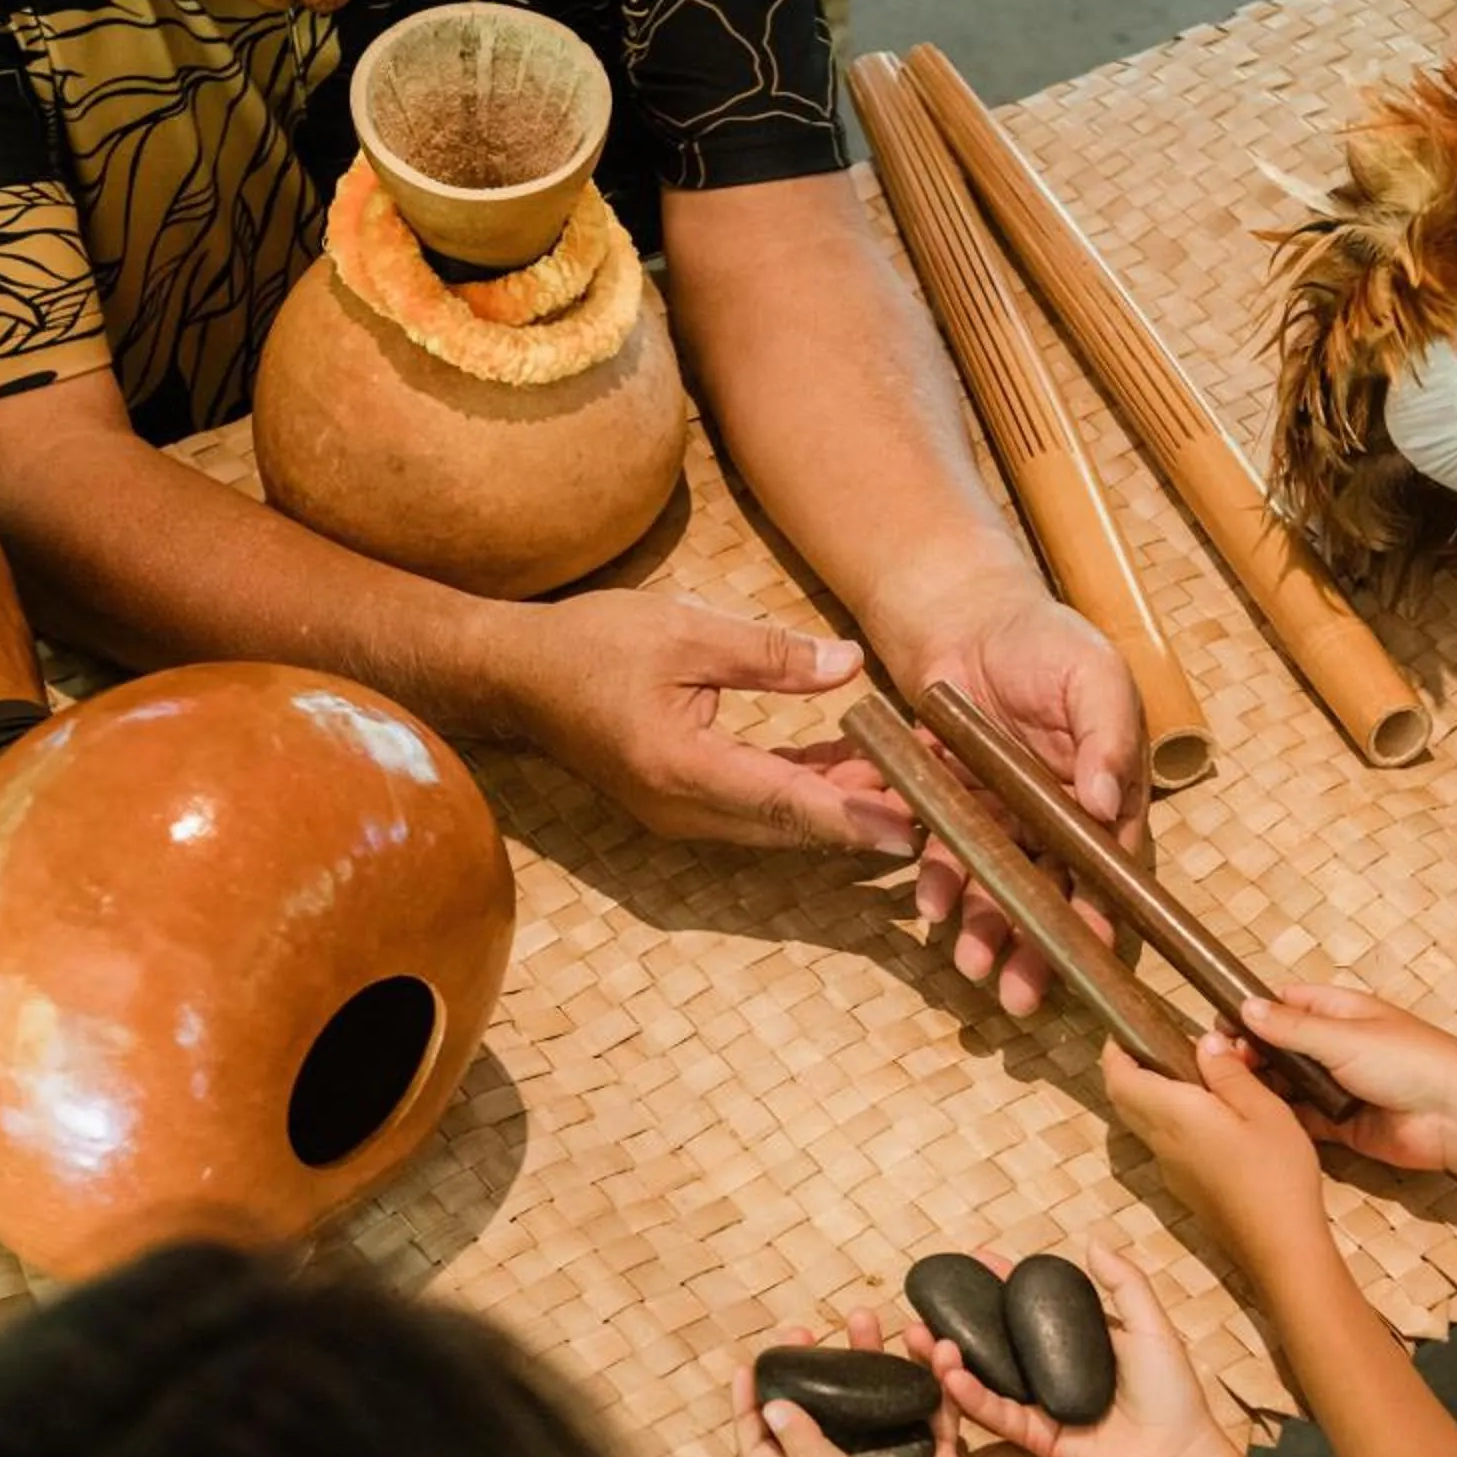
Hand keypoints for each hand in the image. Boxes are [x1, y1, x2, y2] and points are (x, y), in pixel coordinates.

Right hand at [511, 590, 921, 849]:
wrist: (517, 676)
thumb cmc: (591, 645)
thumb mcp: (685, 631)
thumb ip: (771, 655)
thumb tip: (850, 665)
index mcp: (684, 768)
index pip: (790, 802)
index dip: (859, 816)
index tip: (918, 824)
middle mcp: (686, 810)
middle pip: (795, 825)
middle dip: (867, 815)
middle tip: (938, 797)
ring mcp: (682, 815)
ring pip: (781, 822)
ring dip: (841, 805)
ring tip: (910, 780)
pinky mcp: (683, 804)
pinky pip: (758, 807)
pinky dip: (805, 792)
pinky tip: (852, 770)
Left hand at [735, 1312, 1007, 1456]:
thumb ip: (807, 1446)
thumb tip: (770, 1406)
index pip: (764, 1448)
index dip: (749, 1410)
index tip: (749, 1367)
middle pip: (823, 1411)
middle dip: (816, 1369)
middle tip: (811, 1329)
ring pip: (877, 1400)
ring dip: (874, 1360)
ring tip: (870, 1319)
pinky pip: (930, 1408)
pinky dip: (932, 1380)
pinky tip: (935, 1348)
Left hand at [884, 575, 1147, 1015]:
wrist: (966, 612)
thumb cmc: (1047, 642)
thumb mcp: (1093, 677)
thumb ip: (1107, 738)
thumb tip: (1111, 804)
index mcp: (1107, 797)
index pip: (1110, 869)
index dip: (1103, 916)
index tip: (1092, 956)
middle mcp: (1055, 820)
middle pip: (1051, 895)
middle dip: (1037, 948)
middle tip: (1022, 997)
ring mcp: (1002, 818)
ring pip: (997, 886)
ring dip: (985, 930)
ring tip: (969, 967)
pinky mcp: (950, 806)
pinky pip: (944, 852)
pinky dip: (937, 881)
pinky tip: (928, 909)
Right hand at [936, 1243, 1224, 1456]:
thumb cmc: (1173, 1393)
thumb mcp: (1152, 1327)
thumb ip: (1124, 1284)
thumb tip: (1090, 1241)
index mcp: (1075, 1344)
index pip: (1029, 1307)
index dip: (1001, 1283)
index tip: (972, 1258)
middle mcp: (1051, 1373)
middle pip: (996, 1342)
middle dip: (959, 1321)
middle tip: (925, 1302)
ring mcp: (1041, 1406)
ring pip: (986, 1378)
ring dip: (951, 1359)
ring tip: (920, 1336)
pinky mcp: (1036, 1439)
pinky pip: (998, 1415)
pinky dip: (972, 1397)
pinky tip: (950, 1376)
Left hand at [1101, 1035, 1334, 1288]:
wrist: (1280, 1247)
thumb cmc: (1276, 1175)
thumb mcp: (1264, 1110)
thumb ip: (1229, 1074)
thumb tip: (1204, 1043)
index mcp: (1173, 1115)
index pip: (1119, 1078)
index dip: (1114, 1050)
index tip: (1125, 1028)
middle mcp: (1162, 1142)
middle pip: (1125, 1099)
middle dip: (1128, 1067)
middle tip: (1155, 1042)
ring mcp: (1172, 1169)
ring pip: (1143, 1121)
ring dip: (1149, 1092)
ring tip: (1187, 1070)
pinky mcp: (1186, 1186)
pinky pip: (1164, 1141)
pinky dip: (1169, 1116)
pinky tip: (1207, 1111)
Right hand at [1236, 985, 1456, 1174]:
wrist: (1455, 1117)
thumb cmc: (1409, 1061)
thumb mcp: (1344, 1036)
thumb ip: (1292, 1027)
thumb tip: (1246, 1007)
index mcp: (1342, 1012)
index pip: (1287, 1003)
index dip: (1253, 1012)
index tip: (1220, 1026)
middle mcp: (1337, 1046)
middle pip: (1281, 1045)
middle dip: (1251, 1053)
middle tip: (1218, 1065)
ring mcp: (1339, 1086)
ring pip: (1288, 1084)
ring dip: (1262, 1086)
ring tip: (1228, 1092)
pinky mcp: (1341, 1124)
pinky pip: (1302, 1119)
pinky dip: (1281, 1118)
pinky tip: (1253, 1119)